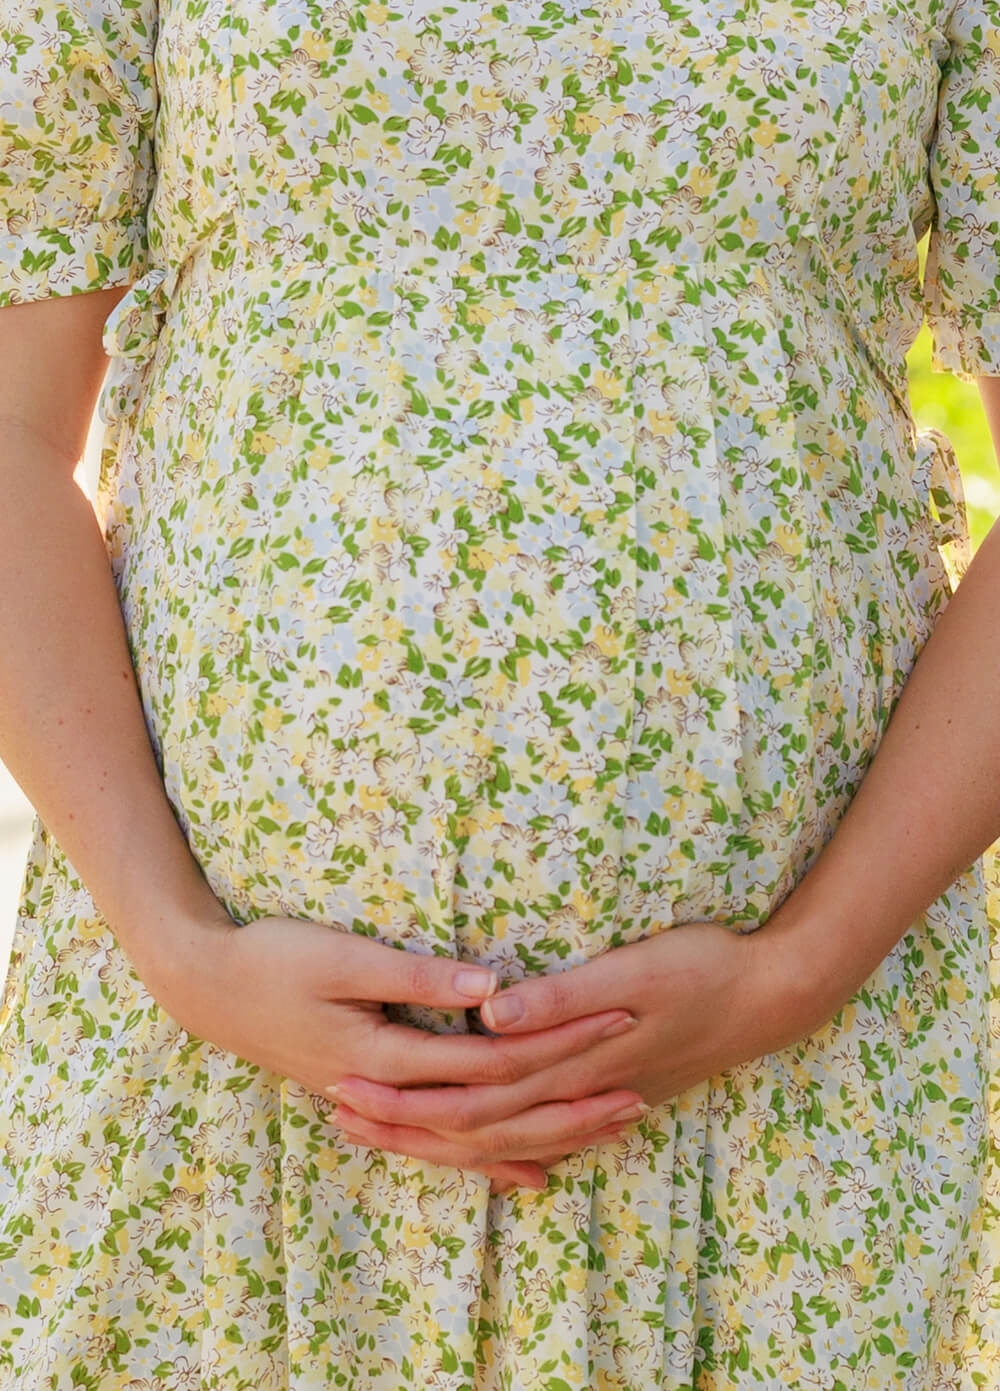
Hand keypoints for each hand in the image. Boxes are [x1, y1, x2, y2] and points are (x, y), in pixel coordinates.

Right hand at [145, 913, 646, 1190]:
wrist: (207, 988)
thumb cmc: (273, 958)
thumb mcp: (340, 956)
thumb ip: (415, 974)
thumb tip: (492, 987)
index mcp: (385, 1052)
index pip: (492, 1059)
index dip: (555, 1044)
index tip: (616, 1019)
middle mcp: (390, 1090)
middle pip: (494, 1111)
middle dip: (567, 1102)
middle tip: (637, 1093)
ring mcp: (382, 1102)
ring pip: (474, 1139)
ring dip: (541, 1135)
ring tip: (605, 1132)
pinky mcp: (376, 1097)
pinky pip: (443, 1144)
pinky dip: (488, 1159)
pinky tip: (528, 1168)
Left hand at [329, 922, 792, 1184]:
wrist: (773, 996)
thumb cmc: (702, 968)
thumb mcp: (634, 967)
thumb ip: (562, 995)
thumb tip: (490, 1010)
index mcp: (571, 1061)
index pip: (471, 1097)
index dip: (408, 1099)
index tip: (347, 1088)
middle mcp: (576, 1092)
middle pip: (476, 1127)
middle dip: (407, 1127)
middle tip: (341, 1116)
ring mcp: (596, 1098)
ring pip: (504, 1135)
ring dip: (444, 1137)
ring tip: (388, 1128)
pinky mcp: (610, 1091)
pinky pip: (541, 1130)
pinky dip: (503, 1144)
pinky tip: (487, 1147)